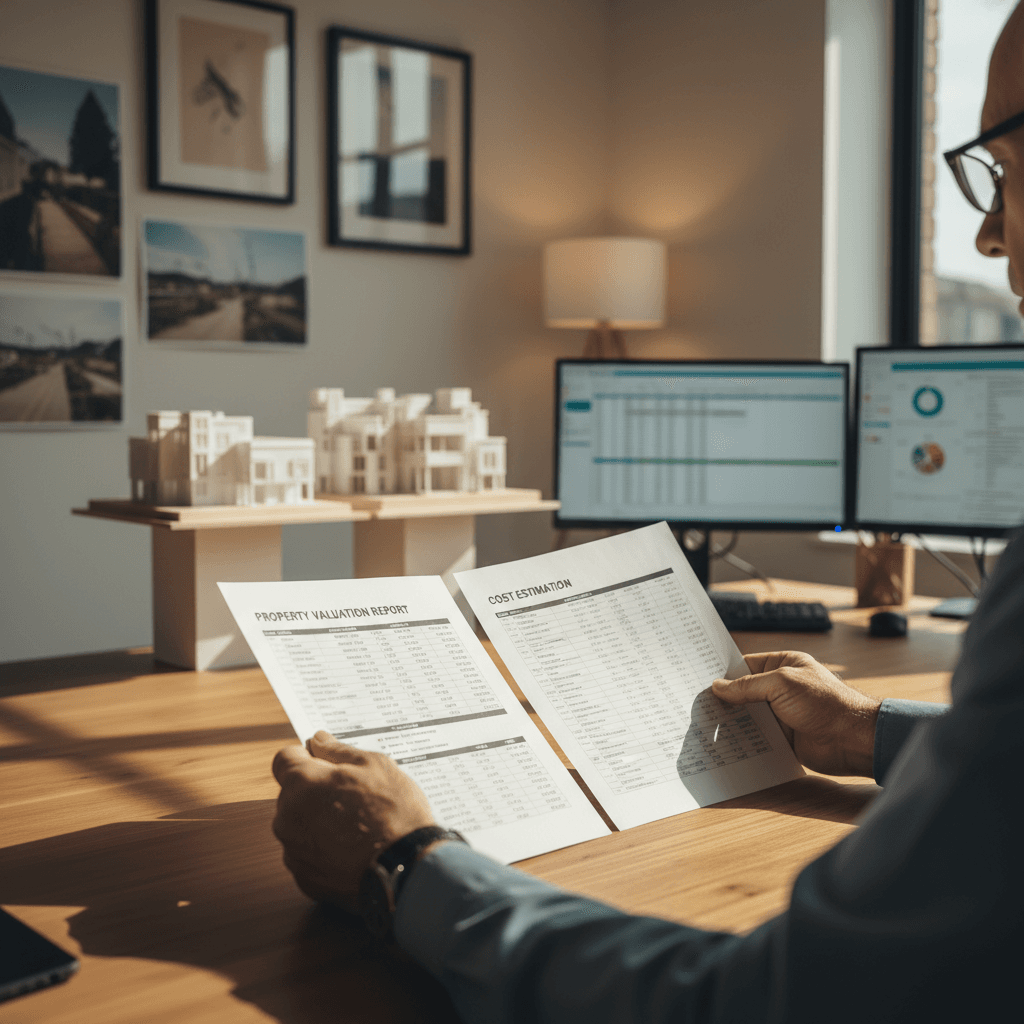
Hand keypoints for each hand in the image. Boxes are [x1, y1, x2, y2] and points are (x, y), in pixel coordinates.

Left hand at [271, 731, 434, 911]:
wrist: (407, 867)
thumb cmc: (393, 812)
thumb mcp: (375, 765)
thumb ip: (338, 751)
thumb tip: (319, 740)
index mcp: (301, 784)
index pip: (284, 759)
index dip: (304, 757)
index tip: (323, 762)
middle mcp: (287, 817)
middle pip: (292, 794)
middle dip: (314, 790)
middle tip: (351, 794)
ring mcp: (293, 851)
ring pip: (299, 825)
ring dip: (318, 820)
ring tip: (356, 824)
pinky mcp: (304, 878)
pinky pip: (307, 854)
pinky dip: (324, 849)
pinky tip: (352, 848)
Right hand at [712, 651, 881, 776]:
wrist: (852, 739)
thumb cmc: (824, 702)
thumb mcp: (781, 684)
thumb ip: (747, 686)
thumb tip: (718, 687)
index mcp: (783, 665)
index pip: (745, 665)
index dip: (724, 672)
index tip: (699, 678)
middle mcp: (780, 688)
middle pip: (743, 692)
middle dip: (723, 698)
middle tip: (695, 703)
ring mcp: (781, 713)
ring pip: (747, 715)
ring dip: (730, 720)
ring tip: (701, 723)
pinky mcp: (782, 736)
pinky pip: (756, 735)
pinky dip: (741, 739)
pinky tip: (722, 741)